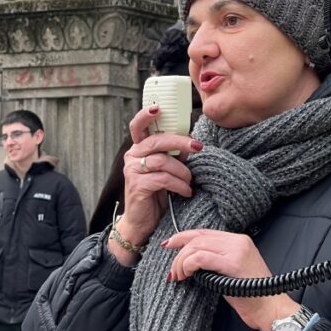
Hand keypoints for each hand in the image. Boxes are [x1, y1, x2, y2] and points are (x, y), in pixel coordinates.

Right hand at [110, 105, 201, 264]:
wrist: (141, 223)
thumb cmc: (156, 194)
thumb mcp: (166, 171)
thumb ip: (173, 156)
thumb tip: (191, 144)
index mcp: (138, 149)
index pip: (138, 126)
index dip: (146, 115)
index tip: (158, 108)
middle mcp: (132, 156)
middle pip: (156, 140)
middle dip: (180, 142)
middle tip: (197, 147)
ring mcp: (132, 171)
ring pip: (162, 161)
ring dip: (182, 171)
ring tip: (189, 182)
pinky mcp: (137, 185)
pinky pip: (162, 178)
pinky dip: (178, 184)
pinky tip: (185, 191)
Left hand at [162, 229, 298, 330]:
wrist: (271, 309)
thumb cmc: (252, 296)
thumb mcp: (232, 272)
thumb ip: (217, 261)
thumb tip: (191, 260)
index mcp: (239, 240)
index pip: (204, 232)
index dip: (183, 237)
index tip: (169, 246)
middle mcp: (238, 240)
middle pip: (198, 237)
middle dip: (178, 251)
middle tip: (171, 270)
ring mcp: (237, 250)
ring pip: (196, 246)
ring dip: (181, 261)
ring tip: (177, 276)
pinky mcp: (233, 263)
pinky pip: (201, 258)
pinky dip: (188, 265)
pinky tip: (186, 275)